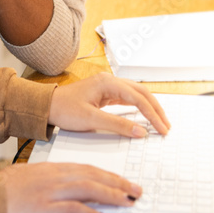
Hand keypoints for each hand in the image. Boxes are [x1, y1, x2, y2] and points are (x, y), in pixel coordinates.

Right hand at [1, 162, 140, 212]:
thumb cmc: (3, 189)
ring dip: (111, 194)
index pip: (85, 168)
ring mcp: (51, 193)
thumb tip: (67, 188)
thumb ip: (49, 181)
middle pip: (92, 175)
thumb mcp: (28, 177)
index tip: (120, 179)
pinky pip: (75, 210)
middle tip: (134, 189)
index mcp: (50, 169)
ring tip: (128, 201)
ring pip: (89, 189)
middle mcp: (54, 178)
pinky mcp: (47, 209)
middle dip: (116, 182)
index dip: (106, 174)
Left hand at [48, 73, 169, 136]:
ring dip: (149, 108)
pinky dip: (139, 108)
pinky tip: (145, 116)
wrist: (47, 106)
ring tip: (160, 122)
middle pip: (141, 92)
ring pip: (136, 94)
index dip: (152, 114)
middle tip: (166, 126)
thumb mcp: (91, 120)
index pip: (138, 98)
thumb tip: (141, 132)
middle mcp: (110, 81)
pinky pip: (128, 99)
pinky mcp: (105, 93)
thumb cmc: (64, 109)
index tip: (162, 129)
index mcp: (107, 82)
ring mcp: (108, 86)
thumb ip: (118, 125)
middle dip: (156, 109)